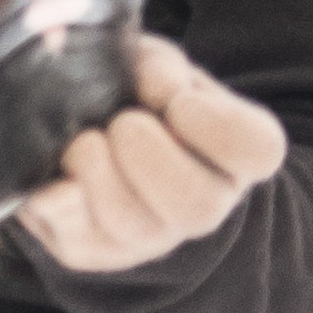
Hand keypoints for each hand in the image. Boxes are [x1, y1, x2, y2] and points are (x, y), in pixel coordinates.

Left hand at [18, 37, 287, 276]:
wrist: (79, 131)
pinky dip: (58, 203)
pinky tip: (55, 178)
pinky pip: (77, 239)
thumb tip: (156, 87)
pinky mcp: (91, 250)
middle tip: (123, 124)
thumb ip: (160, 67)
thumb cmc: (131, 91)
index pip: (257, 150)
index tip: (178, 99)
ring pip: (135, 226)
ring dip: (100, 175)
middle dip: (152, 157)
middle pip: (199, 205)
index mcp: (232, 153)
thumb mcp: (152, 63)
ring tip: (82, 142)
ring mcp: (149, 235)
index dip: (217, 125)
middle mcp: (203, 204)